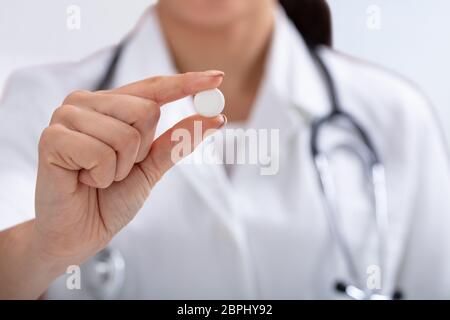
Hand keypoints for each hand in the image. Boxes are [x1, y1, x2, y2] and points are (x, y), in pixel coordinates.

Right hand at [33, 71, 225, 269]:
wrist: (78, 234)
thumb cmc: (111, 199)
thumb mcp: (152, 168)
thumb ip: (178, 141)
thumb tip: (215, 116)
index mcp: (110, 105)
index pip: (154, 88)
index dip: (186, 82)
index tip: (218, 78)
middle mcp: (87, 103)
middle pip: (146, 111)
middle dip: (141, 151)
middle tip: (117, 169)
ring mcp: (67, 117)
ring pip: (126, 135)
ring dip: (119, 168)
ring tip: (97, 176)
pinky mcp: (51, 138)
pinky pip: (101, 153)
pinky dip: (101, 176)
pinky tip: (83, 180)